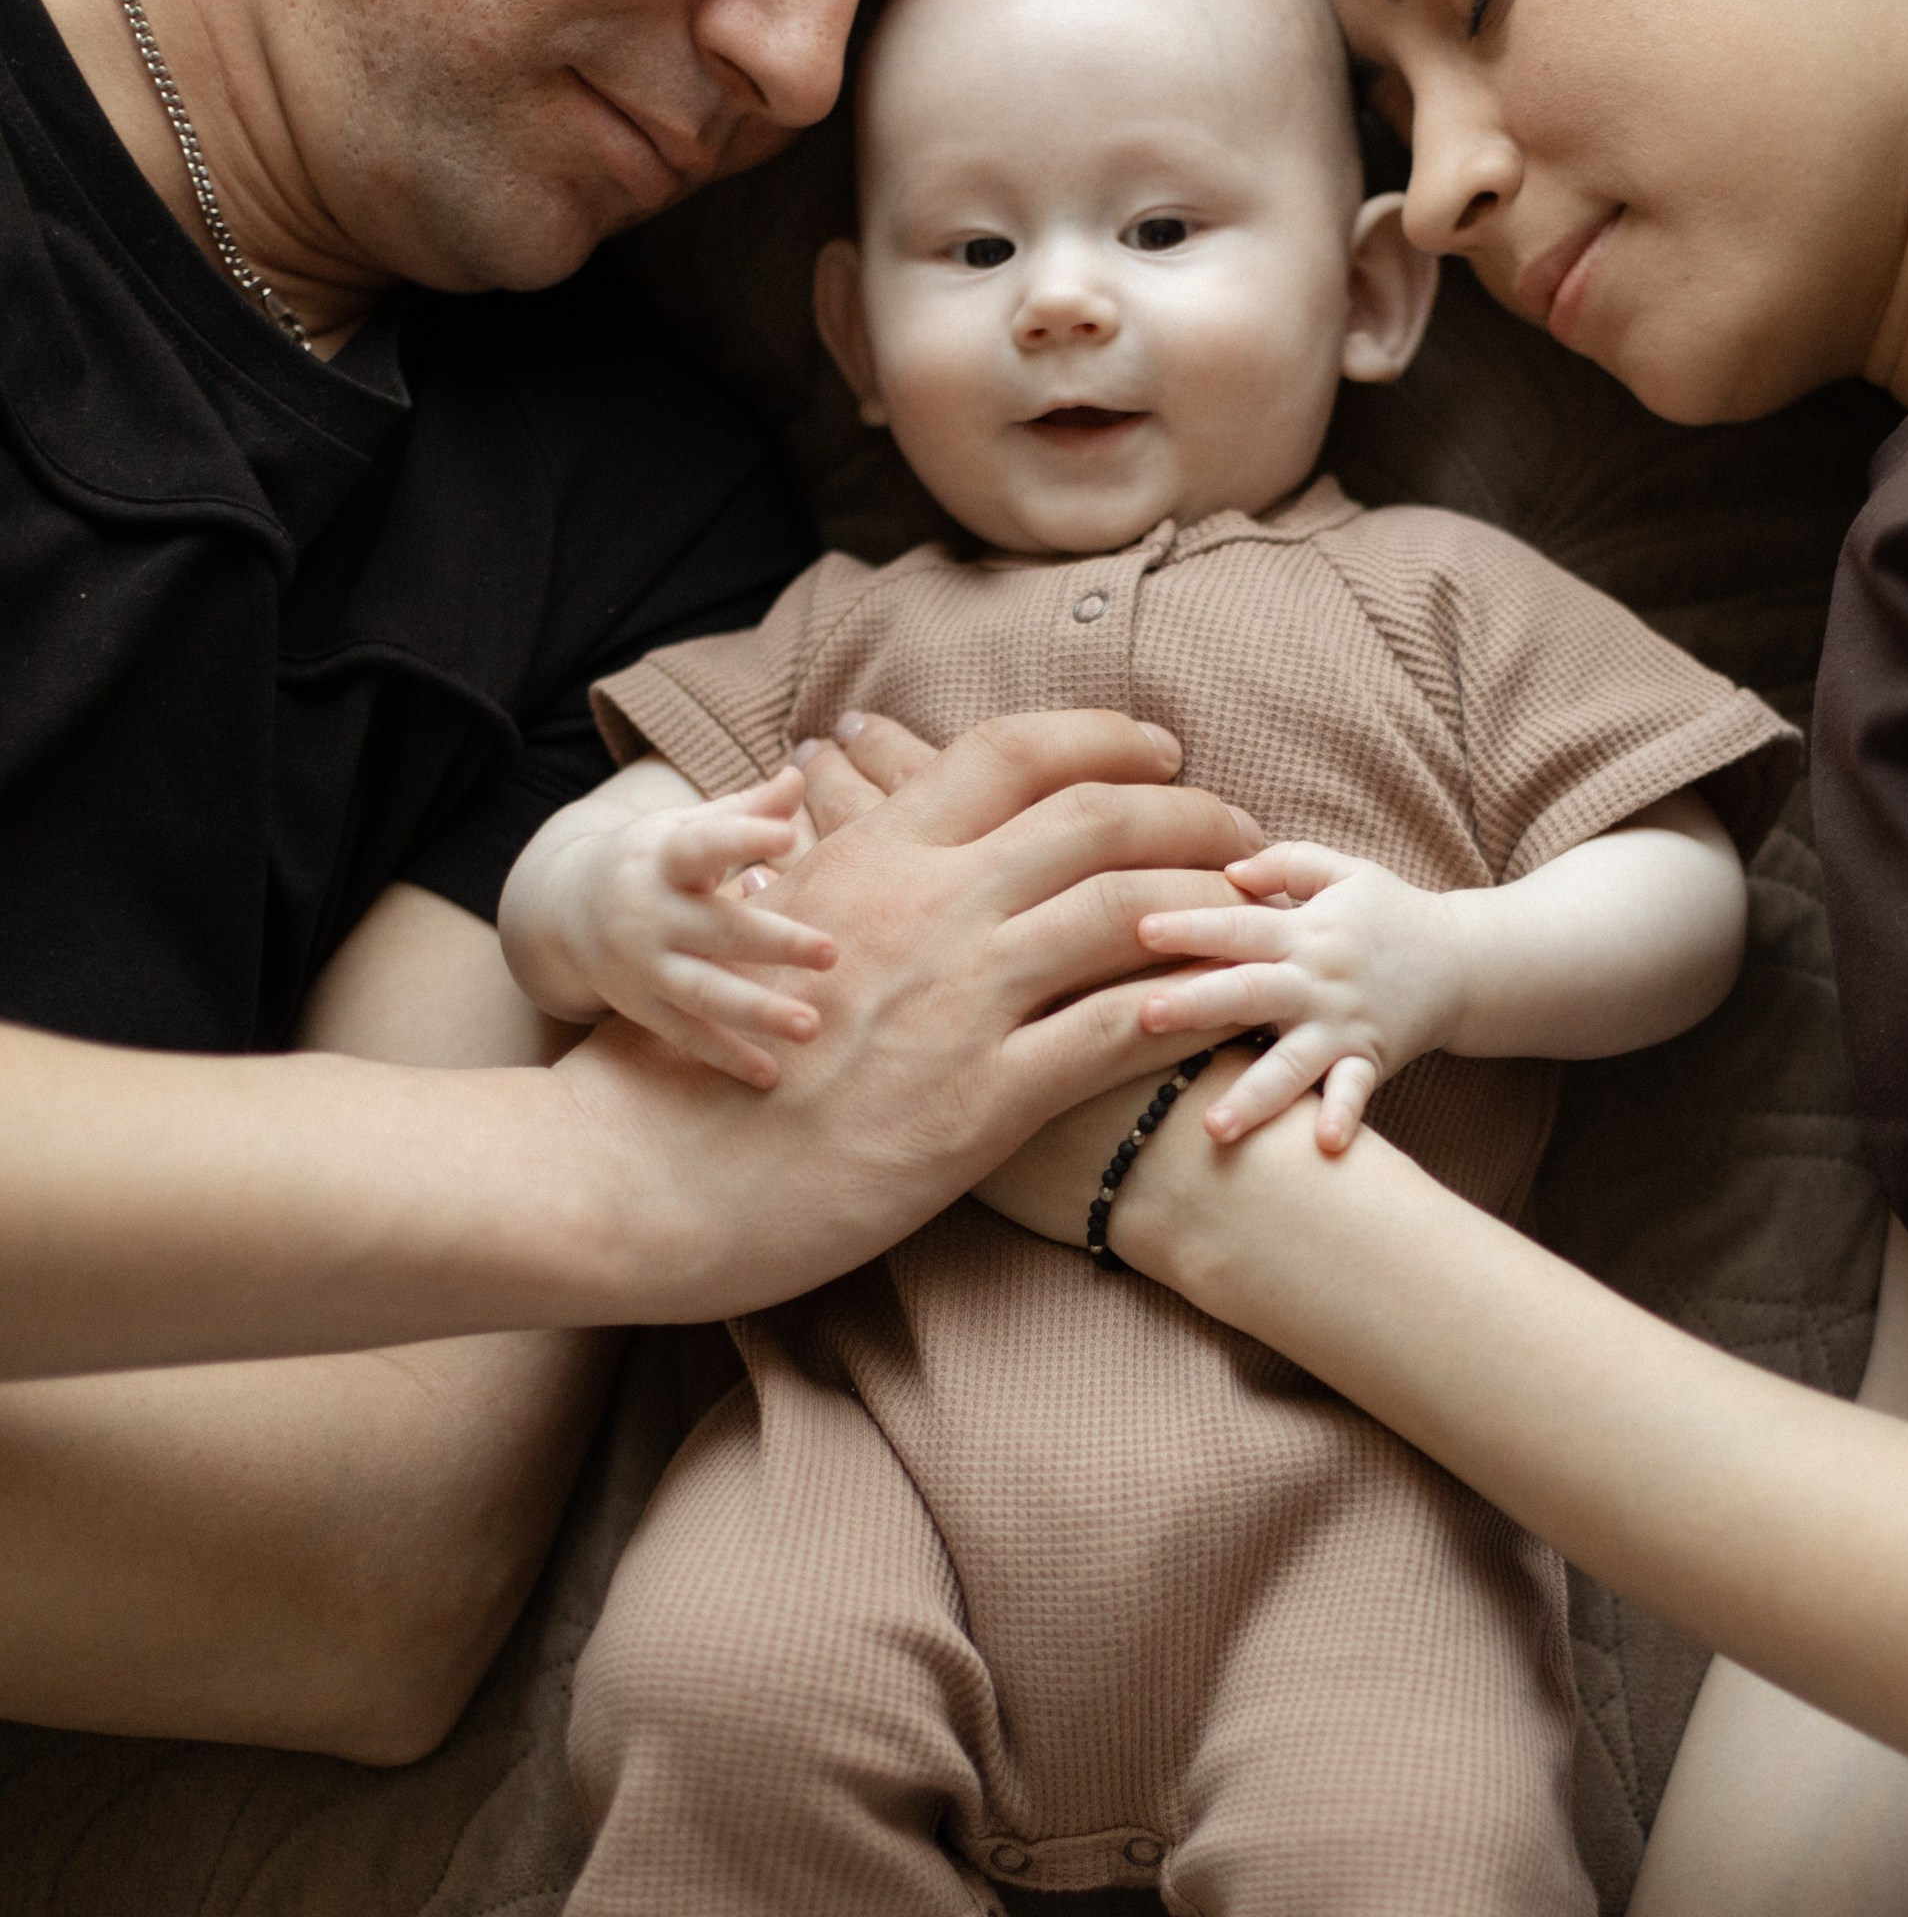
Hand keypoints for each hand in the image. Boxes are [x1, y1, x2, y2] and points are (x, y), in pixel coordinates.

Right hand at [536, 773, 833, 1086]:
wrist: (563, 908)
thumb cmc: (653, 860)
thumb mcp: (685, 829)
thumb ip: (745, 810)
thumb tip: (800, 775)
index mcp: (663, 856)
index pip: (703, 843)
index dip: (742, 836)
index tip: (786, 834)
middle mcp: (649, 911)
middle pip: (716, 927)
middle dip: (774, 940)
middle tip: (832, 952)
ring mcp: (642, 964)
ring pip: (702, 991)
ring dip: (757, 1012)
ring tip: (811, 1027)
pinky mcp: (640, 1006)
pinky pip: (685, 1036)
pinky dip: (726, 1056)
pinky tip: (771, 1075)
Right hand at [556, 710, 1263, 1309]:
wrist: (642, 1178)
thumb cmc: (681, 1064)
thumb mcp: (750, 928)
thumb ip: (817, 859)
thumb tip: (828, 797)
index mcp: (873, 855)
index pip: (1011, 751)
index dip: (1105, 738)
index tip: (1162, 752)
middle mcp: (925, 908)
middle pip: (1098, 817)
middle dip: (1194, 814)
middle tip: (1244, 836)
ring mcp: (958, 1003)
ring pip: (1129, 914)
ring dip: (1214, 908)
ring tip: (1257, 922)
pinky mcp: (978, 1104)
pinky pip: (1118, 1037)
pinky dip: (1192, 1013)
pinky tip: (1230, 1013)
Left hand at [1136, 843, 1470, 1150]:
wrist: (1464, 961)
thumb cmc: (1390, 914)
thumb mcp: (1344, 872)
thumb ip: (1286, 863)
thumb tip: (1228, 868)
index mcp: (1303, 932)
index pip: (1237, 924)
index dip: (1189, 925)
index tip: (1137, 928)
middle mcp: (1316, 982)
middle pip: (1250, 992)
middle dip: (1197, 1004)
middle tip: (1145, 1016)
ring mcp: (1342, 1026)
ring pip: (1291, 1063)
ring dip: (1253, 1095)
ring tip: (1213, 1127)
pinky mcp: (1369, 1060)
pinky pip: (1354, 1092)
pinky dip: (1343, 1116)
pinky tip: (1325, 1148)